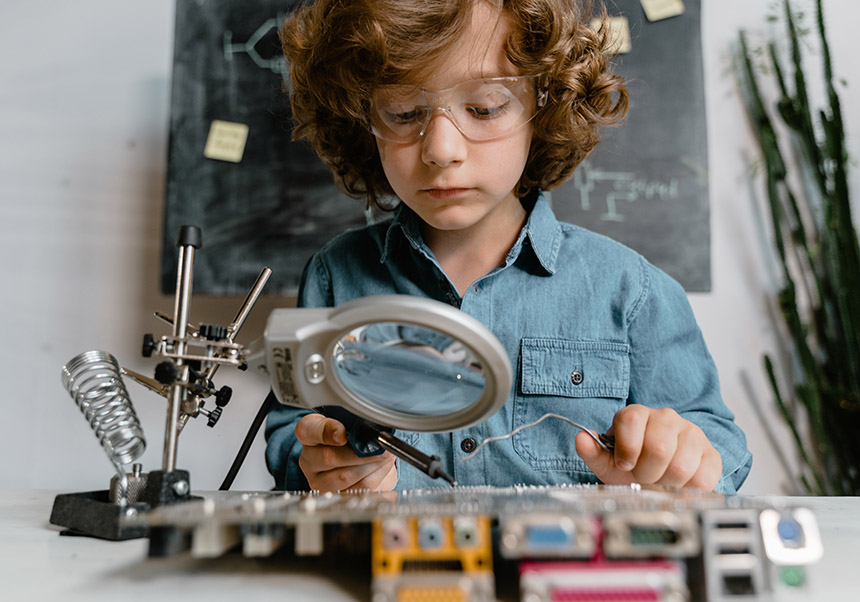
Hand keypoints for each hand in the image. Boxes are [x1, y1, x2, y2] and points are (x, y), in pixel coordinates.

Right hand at [296, 413, 397, 491]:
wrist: (359, 461)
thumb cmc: (352, 438)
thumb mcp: (350, 423)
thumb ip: (354, 422)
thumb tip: (370, 430)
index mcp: (309, 433)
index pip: (308, 430)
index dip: (327, 431)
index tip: (343, 434)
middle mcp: (309, 459)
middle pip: (329, 457)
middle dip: (361, 453)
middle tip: (380, 446)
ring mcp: (319, 481)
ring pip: (345, 476)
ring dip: (372, 465)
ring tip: (385, 455)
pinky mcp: (336, 496)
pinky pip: (359, 488)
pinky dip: (376, 476)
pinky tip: (382, 466)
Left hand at [574, 405, 721, 490]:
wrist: (662, 472)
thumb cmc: (633, 464)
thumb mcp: (608, 460)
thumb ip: (593, 451)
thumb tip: (581, 438)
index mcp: (638, 415)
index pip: (632, 421)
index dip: (626, 449)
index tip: (625, 464)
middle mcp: (666, 418)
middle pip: (659, 448)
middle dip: (646, 472)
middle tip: (643, 477)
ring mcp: (691, 433)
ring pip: (681, 465)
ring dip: (667, 483)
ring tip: (660, 482)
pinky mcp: (710, 454)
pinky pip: (702, 478)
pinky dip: (687, 489)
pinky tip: (678, 485)